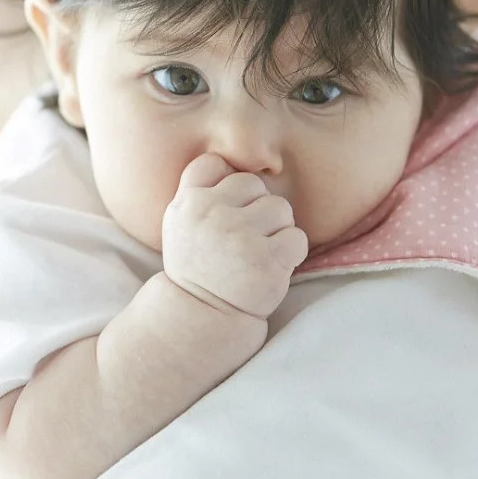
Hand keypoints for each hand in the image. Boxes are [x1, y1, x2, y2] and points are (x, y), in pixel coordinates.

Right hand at [161, 153, 309, 319]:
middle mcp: (210, 214)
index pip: (214, 163)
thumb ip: (199, 191)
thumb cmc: (198, 266)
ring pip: (281, 209)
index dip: (228, 183)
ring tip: (258, 253)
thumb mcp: (180, 223)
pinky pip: (297, 238)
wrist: (202, 316)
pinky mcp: (265, 260)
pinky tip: (271, 267)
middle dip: (257, 208)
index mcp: (188, 202)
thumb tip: (231, 162)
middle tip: (246, 239)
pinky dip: (291, 253)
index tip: (228, 210)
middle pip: (255, 184)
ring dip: (277, 230)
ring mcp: (238, 236)